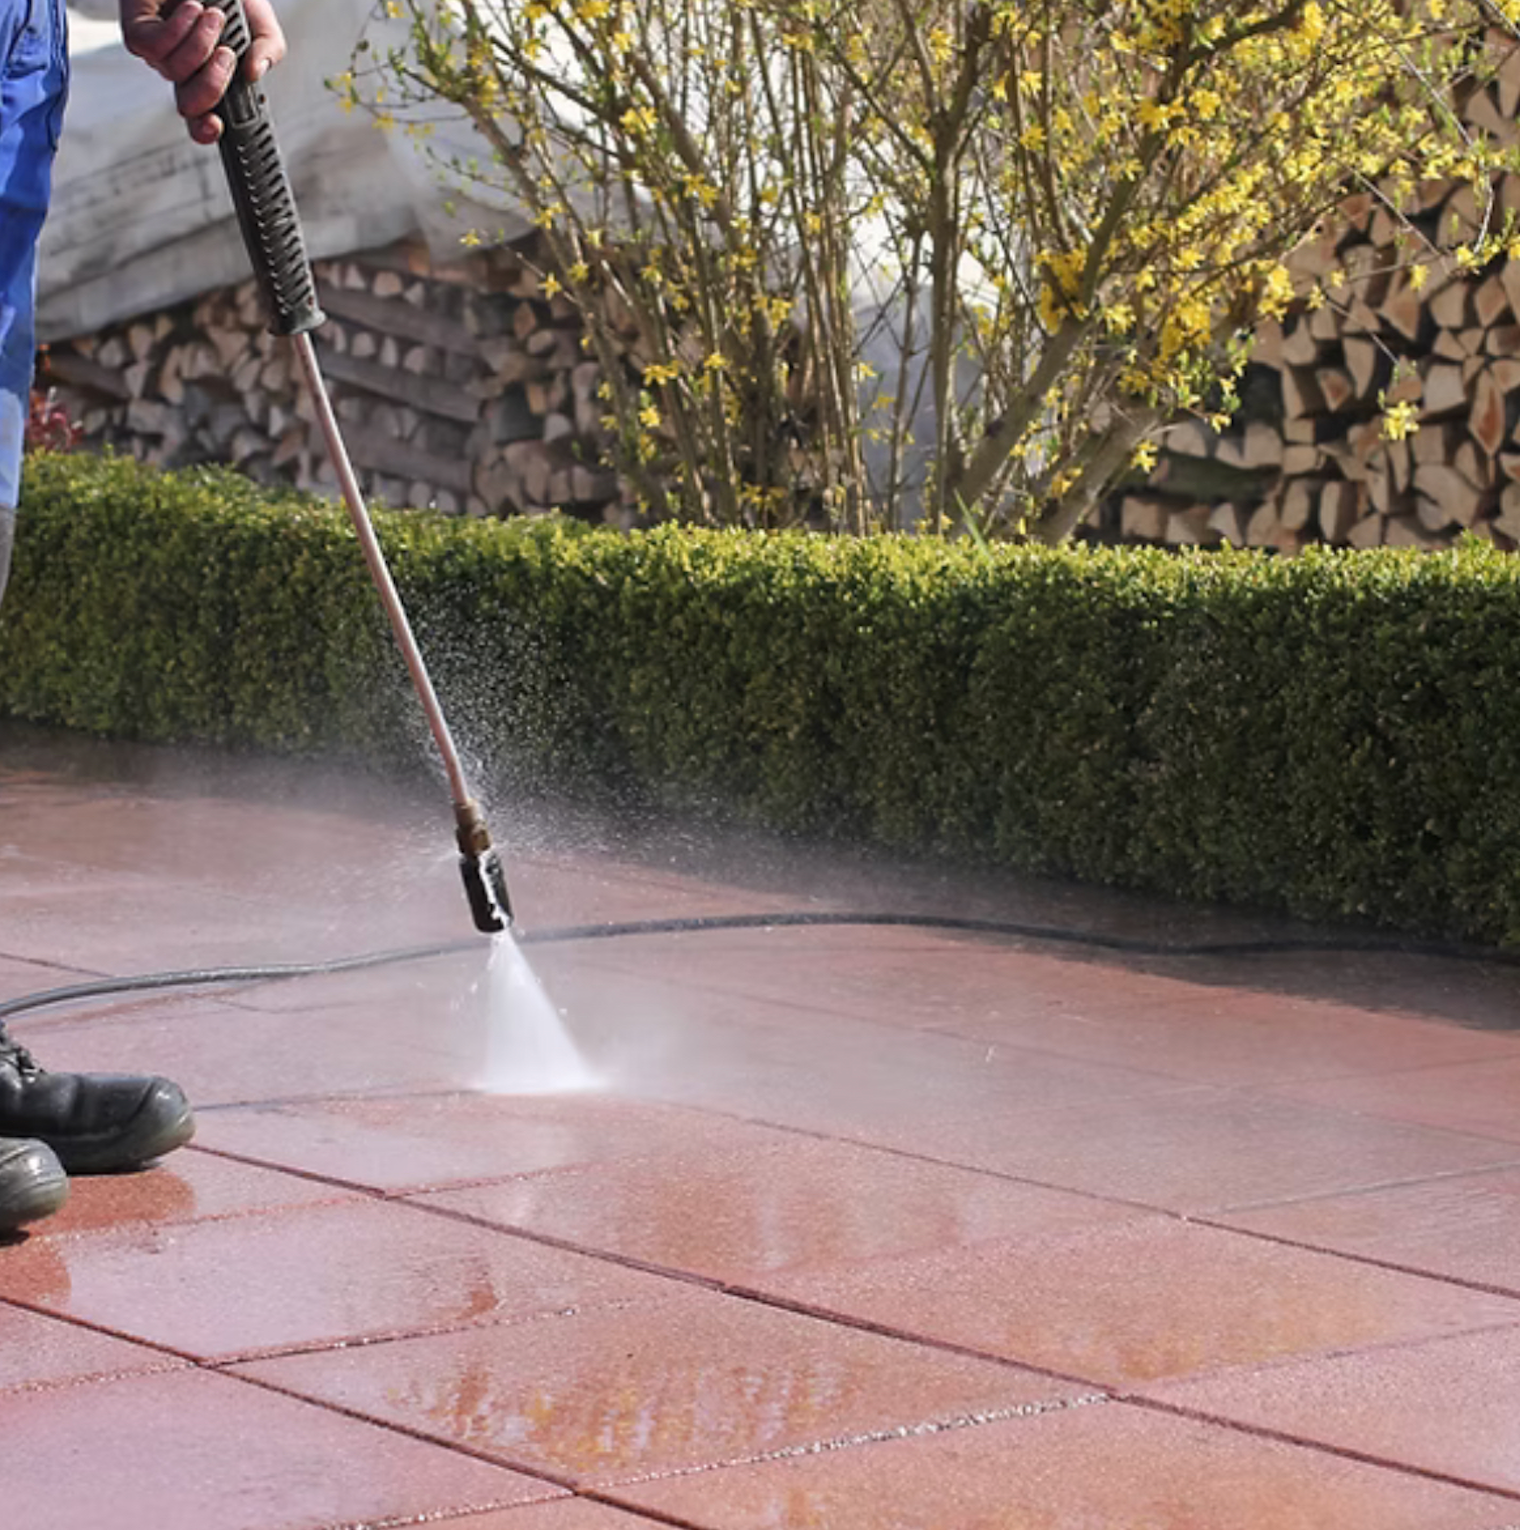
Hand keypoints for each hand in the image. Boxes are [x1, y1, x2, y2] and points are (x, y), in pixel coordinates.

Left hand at [118, 0, 286, 144]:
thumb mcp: (260, 22)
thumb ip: (268, 50)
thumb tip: (255, 73)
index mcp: (209, 75)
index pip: (203, 116)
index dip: (206, 130)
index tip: (216, 127)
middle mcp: (182, 69)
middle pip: (188, 106)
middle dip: (212, 86)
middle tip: (228, 56)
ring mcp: (158, 52)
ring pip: (174, 71)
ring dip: (200, 43)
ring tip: (214, 14)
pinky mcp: (138, 29)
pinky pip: (153, 47)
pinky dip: (177, 30)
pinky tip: (191, 9)